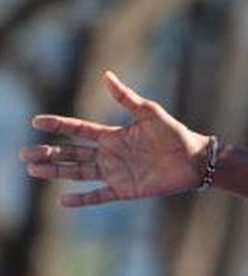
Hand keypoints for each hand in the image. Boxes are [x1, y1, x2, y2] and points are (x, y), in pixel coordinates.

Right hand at [20, 71, 211, 206]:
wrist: (195, 160)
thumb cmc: (174, 133)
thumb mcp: (149, 112)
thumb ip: (126, 97)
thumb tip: (106, 75)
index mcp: (112, 135)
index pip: (78, 129)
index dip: (58, 124)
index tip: (36, 121)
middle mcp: (109, 155)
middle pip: (71, 153)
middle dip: (48, 152)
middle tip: (24, 153)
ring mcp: (115, 173)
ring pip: (78, 172)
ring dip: (55, 171)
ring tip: (33, 169)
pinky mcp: (125, 190)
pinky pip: (98, 196)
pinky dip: (81, 199)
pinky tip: (62, 201)